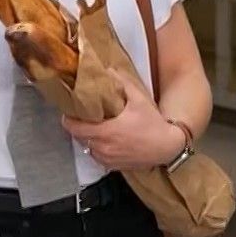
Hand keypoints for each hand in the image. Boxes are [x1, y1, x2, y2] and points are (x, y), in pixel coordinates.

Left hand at [61, 68, 186, 170]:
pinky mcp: (113, 166)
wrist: (167, 147)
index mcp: (105, 131)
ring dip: (86, 138)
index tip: (71, 110)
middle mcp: (102, 147)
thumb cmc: (153, 124)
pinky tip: (105, 140)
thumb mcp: (139, 99)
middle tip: (83, 116)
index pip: (73, 127)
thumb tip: (109, 70)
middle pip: (77, 137)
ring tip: (93, 127)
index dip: (68, 118)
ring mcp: (107, 159)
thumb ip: (123, 83)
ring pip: (86, 148)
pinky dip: (96, 148)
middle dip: (77, 127)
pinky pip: (96, 157)